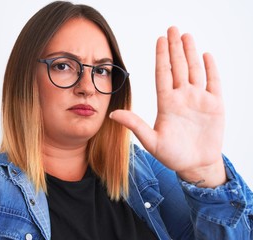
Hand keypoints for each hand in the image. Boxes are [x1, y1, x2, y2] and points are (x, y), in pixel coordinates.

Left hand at [110, 26, 226, 186]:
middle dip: (175, 47)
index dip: (162, 56)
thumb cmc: (172, 155)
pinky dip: (210, 68)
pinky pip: (213, 82)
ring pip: (194, 70)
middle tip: (172, 28)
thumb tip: (112, 114)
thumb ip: (135, 125)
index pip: (163, 74)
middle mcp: (181, 97)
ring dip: (190, 52)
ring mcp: (198, 99)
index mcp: (166, 103)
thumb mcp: (151, 141)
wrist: (196, 165)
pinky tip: (205, 55)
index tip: (160, 39)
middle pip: (178, 67)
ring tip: (186, 36)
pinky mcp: (215, 105)